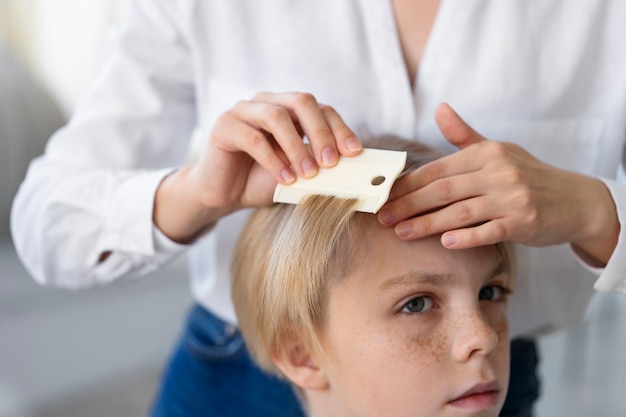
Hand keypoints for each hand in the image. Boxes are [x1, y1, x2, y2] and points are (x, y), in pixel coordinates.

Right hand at [154, 92, 361, 242]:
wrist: (223, 195)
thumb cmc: (261, 180)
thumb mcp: (296, 173)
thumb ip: (317, 165)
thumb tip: (349, 168)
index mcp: (288, 108)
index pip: (320, 108)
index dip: (339, 128)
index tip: (353, 152)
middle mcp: (266, 102)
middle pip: (301, 102)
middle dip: (320, 132)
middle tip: (331, 162)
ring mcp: (243, 111)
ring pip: (277, 117)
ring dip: (297, 147)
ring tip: (308, 174)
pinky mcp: (224, 126)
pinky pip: (253, 138)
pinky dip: (273, 159)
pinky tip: (284, 179)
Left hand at [378, 103, 617, 264]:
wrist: (575, 200)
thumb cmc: (528, 175)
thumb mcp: (498, 151)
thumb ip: (464, 135)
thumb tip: (439, 108)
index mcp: (486, 154)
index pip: (438, 169)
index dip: (408, 184)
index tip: (384, 196)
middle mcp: (498, 172)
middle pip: (443, 190)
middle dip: (409, 205)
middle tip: (383, 218)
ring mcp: (512, 197)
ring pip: (460, 211)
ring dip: (427, 223)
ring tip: (402, 233)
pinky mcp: (524, 221)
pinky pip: (489, 230)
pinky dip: (466, 237)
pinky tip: (445, 242)